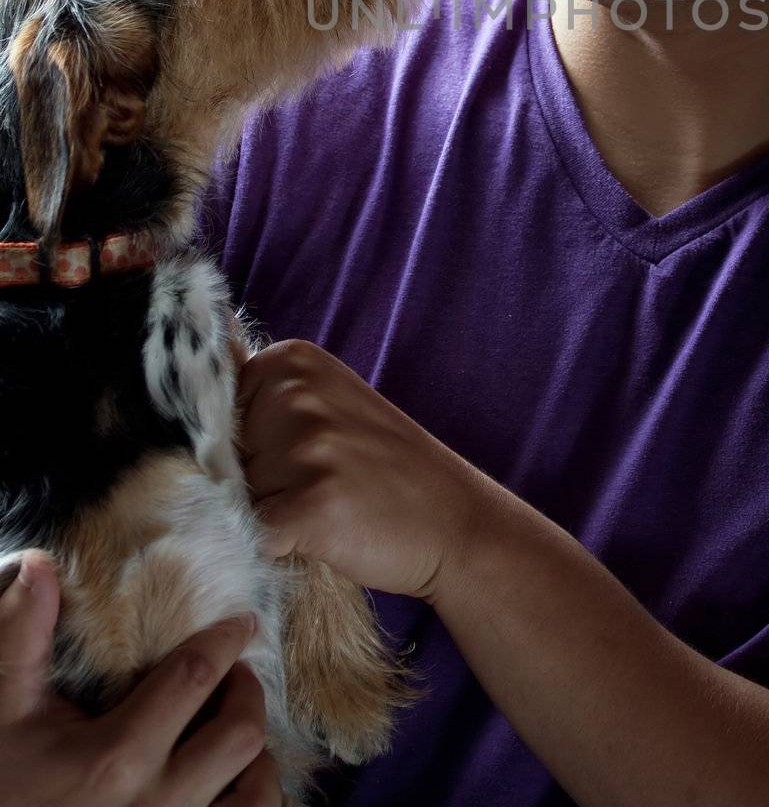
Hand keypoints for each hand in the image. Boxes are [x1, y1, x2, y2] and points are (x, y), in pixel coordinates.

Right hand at [0, 551, 281, 804]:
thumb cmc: (7, 786)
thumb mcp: (7, 713)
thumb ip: (25, 639)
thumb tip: (40, 566)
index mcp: (115, 758)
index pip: (194, 678)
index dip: (226, 640)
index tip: (243, 623)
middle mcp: (157, 804)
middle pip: (240, 734)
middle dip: (245, 693)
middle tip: (233, 676)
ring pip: (258, 792)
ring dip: (255, 755)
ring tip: (234, 731)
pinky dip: (254, 798)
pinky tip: (231, 782)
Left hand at [236, 339, 497, 601]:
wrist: (453, 520)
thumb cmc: (381, 470)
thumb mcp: (326, 407)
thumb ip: (261, 404)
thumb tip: (174, 411)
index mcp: (292, 360)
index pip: (210, 410)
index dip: (240, 450)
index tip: (291, 459)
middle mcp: (295, 392)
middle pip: (218, 456)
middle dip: (250, 485)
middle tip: (315, 488)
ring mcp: (305, 445)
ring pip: (232, 498)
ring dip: (265, 519)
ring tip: (321, 512)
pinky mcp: (311, 502)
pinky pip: (252, 537)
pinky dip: (273, 551)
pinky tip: (316, 540)